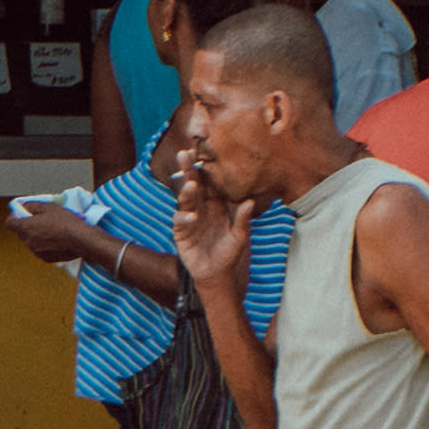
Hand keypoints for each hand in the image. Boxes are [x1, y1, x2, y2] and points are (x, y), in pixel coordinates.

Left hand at [9, 198, 99, 265]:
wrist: (82, 240)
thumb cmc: (66, 222)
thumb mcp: (48, 207)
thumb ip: (32, 206)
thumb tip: (23, 206)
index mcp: (26, 228)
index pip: (9, 223)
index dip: (14, 216)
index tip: (22, 213)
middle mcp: (28, 242)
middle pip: (20, 232)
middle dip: (27, 225)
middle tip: (40, 219)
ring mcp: (36, 252)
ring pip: (30, 241)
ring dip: (36, 235)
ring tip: (52, 229)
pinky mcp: (46, 258)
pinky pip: (40, 249)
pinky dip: (45, 244)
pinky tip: (56, 239)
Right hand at [167, 157, 249, 295]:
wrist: (216, 275)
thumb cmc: (229, 254)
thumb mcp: (240, 237)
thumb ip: (243, 219)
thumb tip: (249, 201)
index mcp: (216, 204)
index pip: (210, 182)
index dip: (206, 168)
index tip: (204, 152)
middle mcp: (201, 208)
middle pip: (193, 184)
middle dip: (188, 170)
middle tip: (185, 154)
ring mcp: (189, 218)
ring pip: (185, 200)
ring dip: (186, 192)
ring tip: (191, 185)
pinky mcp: (180, 232)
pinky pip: (180, 222)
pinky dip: (185, 218)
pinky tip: (192, 217)